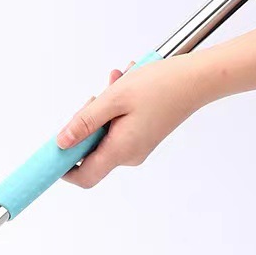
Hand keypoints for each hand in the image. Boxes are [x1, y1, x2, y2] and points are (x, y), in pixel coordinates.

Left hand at [56, 54, 212, 187]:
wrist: (202, 77)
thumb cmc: (163, 84)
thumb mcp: (114, 99)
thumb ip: (84, 122)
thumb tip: (61, 143)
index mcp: (121, 151)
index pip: (83, 176)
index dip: (63, 168)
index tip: (52, 153)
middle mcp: (129, 155)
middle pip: (90, 151)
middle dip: (85, 124)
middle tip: (94, 99)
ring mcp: (137, 146)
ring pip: (104, 134)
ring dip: (102, 110)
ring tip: (116, 84)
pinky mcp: (143, 136)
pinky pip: (118, 127)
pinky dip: (116, 108)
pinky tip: (125, 86)